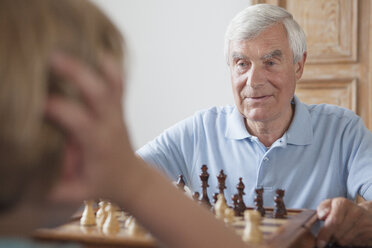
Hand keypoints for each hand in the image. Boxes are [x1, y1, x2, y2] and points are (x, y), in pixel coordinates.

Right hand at [46, 52, 136, 202]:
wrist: (131, 178)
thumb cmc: (101, 183)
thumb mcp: (75, 192)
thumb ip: (51, 187)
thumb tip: (23, 178)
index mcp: (98, 143)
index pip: (77, 119)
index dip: (55, 107)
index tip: (35, 101)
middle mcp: (110, 123)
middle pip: (99, 92)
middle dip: (77, 72)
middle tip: (52, 57)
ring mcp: (117, 112)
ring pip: (113, 82)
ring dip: (96, 62)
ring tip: (75, 45)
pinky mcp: (120, 106)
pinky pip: (118, 81)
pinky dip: (109, 64)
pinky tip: (93, 51)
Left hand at [317, 197, 371, 246]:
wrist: (366, 214)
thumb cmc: (343, 210)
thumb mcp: (330, 205)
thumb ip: (322, 208)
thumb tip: (322, 216)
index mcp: (343, 203)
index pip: (333, 222)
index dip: (325, 234)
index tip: (320, 242)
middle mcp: (356, 212)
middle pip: (338, 233)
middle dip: (331, 237)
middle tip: (329, 237)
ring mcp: (365, 223)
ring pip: (345, 240)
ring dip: (339, 241)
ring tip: (338, 235)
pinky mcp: (370, 233)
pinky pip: (355, 243)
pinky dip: (349, 243)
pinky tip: (348, 236)